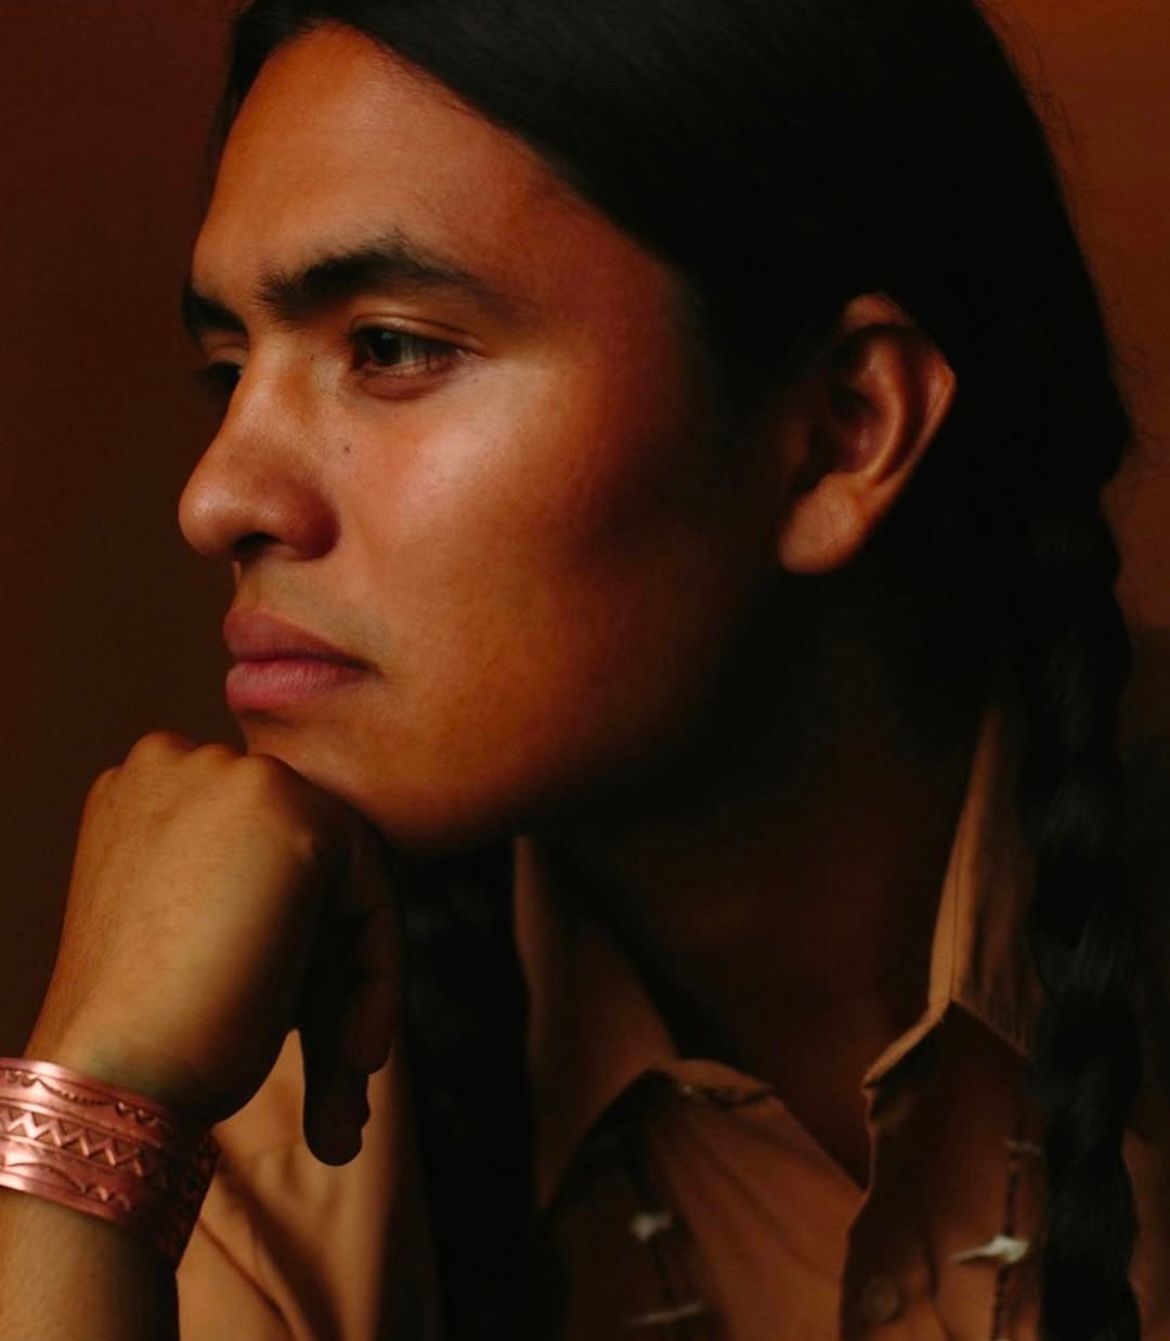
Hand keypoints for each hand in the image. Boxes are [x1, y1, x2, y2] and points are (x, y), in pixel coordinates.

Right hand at [26, 731, 399, 1164]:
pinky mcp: (288, 807)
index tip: (304, 1031)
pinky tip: (355, 1056)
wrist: (111, 1076)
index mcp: (141, 790)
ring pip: (346, 875)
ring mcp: (232, 774)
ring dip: (360, 977)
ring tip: (350, 1071)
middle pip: (307, 859)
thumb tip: (337, 903)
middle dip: (334, 961)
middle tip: (346, 1065)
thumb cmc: (144, 1031)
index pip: (261, 853)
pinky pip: (371, 891)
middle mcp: (178, 760)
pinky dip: (376, 975)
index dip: (295, 940)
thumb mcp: (193, 929)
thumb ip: (250, 884)